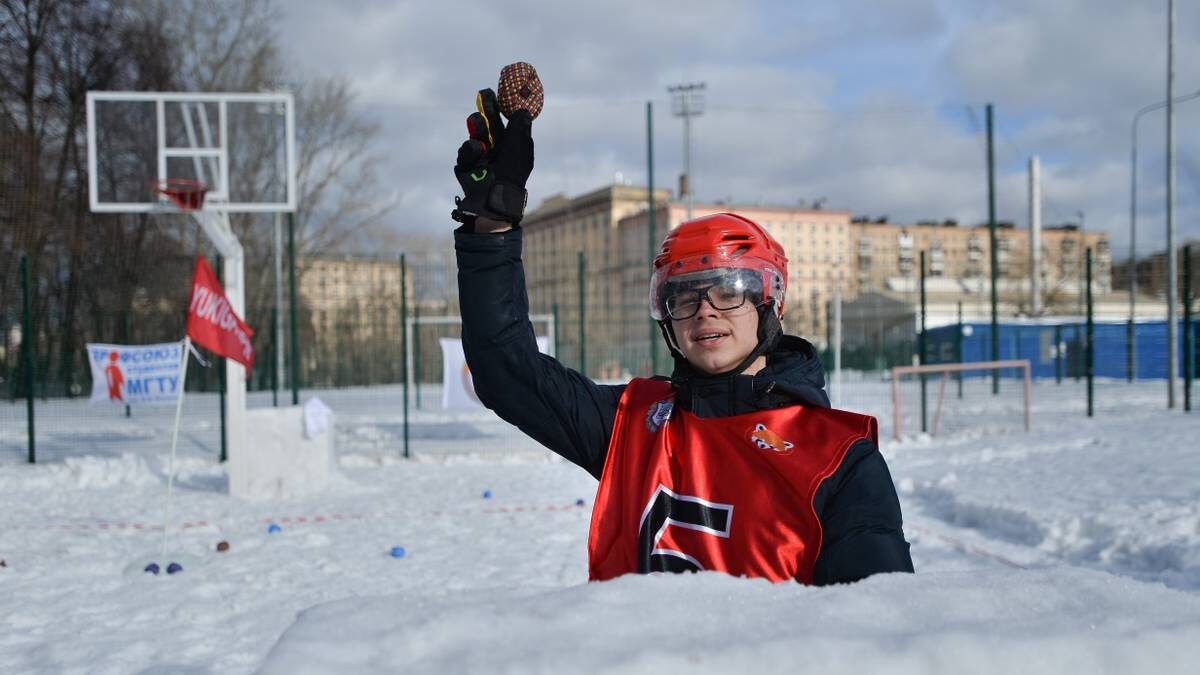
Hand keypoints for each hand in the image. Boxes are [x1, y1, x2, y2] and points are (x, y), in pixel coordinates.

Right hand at [452, 88, 534, 229]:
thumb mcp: (519, 149)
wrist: (493, 198)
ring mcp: (480, 154)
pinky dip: (471, 149)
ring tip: (480, 125)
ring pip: (476, 131)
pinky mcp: (466, 163)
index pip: (508, 120)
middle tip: (485, 92)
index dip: (505, 106)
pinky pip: (466, 149)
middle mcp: (497, 147)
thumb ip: (519, 129)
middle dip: (488, 107)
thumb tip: (523, 109)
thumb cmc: (512, 175)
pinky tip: (478, 152)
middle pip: (491, 121)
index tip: (504, 91)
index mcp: (512, 144)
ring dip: (478, 125)